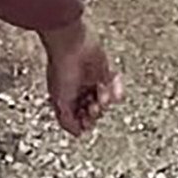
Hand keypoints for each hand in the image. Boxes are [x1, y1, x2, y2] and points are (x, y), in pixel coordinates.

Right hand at [41, 19, 122, 134]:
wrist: (72, 43)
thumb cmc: (62, 68)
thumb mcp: (60, 101)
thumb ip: (67, 120)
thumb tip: (78, 134)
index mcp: (65, 96)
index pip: (77, 116)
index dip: (83, 122)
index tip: (86, 123)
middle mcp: (78, 89)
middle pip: (92, 109)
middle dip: (94, 112)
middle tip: (94, 108)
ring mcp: (91, 79)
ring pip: (104, 98)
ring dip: (105, 101)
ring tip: (103, 98)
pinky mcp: (104, 69)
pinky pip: (114, 84)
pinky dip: (117, 89)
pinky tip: (116, 93)